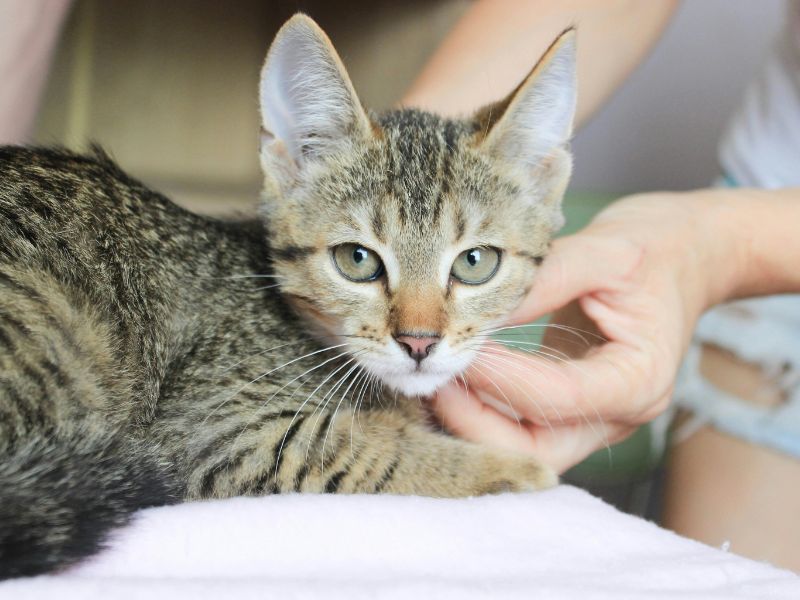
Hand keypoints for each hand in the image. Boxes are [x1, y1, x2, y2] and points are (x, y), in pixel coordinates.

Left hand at [434, 190, 742, 471]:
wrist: (687, 255)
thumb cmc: (653, 249)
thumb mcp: (602, 251)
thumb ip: (540, 280)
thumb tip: (474, 313)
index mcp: (640, 378)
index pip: (557, 396)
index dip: (500, 377)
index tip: (458, 345)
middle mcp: (620, 413)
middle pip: (535, 450)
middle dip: (476, 423)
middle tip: (434, 378)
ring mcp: (596, 417)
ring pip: (522, 448)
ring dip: (472, 423)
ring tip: (434, 379)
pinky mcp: (573, 408)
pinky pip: (520, 427)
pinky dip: (483, 411)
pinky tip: (453, 380)